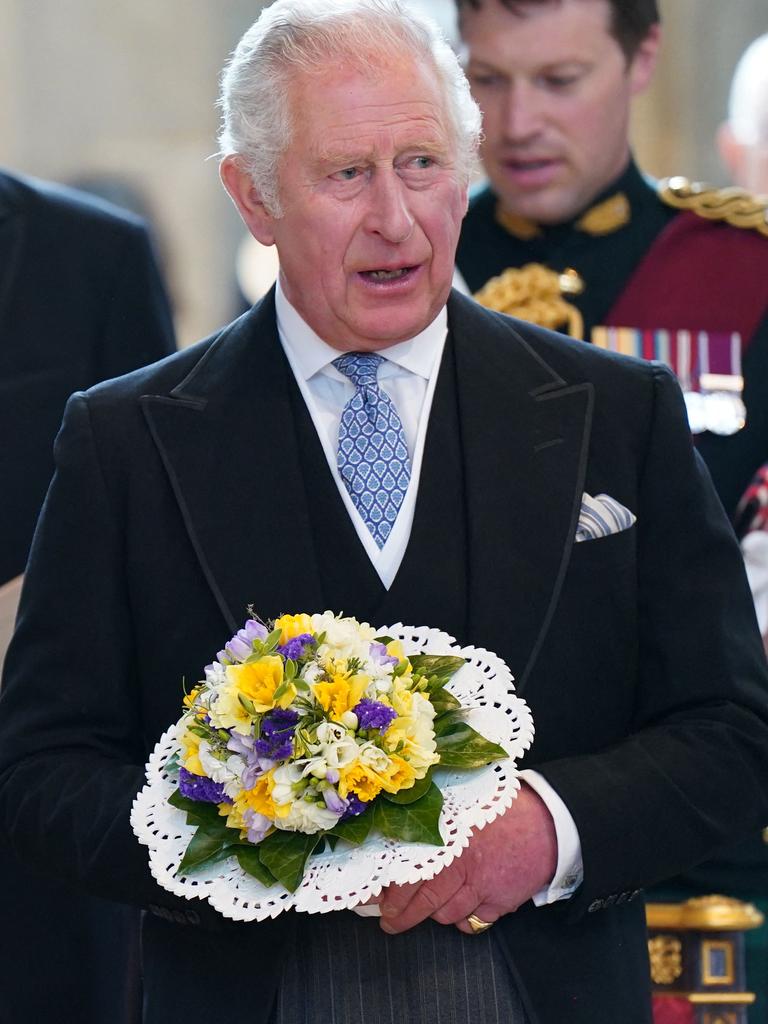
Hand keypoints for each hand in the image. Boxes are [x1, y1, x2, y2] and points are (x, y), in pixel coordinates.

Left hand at [378, 782, 557, 934]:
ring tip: (423, 911)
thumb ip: (433, 821)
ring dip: (432, 915)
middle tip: (390, 920)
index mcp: (446, 838)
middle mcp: (459, 865)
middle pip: (421, 902)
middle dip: (400, 916)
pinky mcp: (499, 902)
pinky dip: (463, 919)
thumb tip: (395, 832)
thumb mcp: (462, 806)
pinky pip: (471, 922)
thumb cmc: (502, 807)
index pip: (404, 873)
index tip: (366, 900)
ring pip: (444, 915)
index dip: (384, 891)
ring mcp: (480, 887)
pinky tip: (460, 908)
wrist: (548, 823)